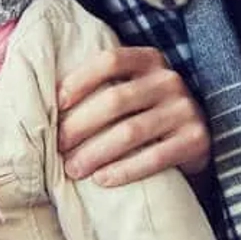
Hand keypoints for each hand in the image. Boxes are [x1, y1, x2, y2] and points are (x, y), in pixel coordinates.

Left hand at [57, 46, 209, 186]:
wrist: (192, 140)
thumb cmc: (144, 112)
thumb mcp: (129, 89)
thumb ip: (101, 86)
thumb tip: (44, 100)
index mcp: (149, 59)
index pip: (110, 60)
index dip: (80, 79)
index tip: (56, 104)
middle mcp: (169, 79)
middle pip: (115, 99)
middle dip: (80, 125)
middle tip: (57, 147)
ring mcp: (186, 109)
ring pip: (131, 131)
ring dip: (96, 153)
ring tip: (73, 169)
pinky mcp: (196, 140)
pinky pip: (154, 157)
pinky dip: (124, 170)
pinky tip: (101, 180)